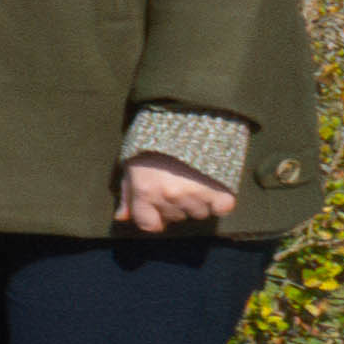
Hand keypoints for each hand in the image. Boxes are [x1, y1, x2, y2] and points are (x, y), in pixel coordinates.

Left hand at [118, 153, 237, 236]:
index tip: (160, 209)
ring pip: (199, 213)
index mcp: (145, 191)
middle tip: (179, 182)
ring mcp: (194, 193)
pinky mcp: (219, 189)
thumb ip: (128, 194)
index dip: (155, 218)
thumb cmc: (155, 143)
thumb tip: (121, 218)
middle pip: (176, 218)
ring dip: (198, 202)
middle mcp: (169, 196)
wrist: (186, 118)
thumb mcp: (132, 164)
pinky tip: (214, 187)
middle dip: (176, 205)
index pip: (149, 225)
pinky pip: (222, 209)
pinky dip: (221, 202)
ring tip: (195, 179)